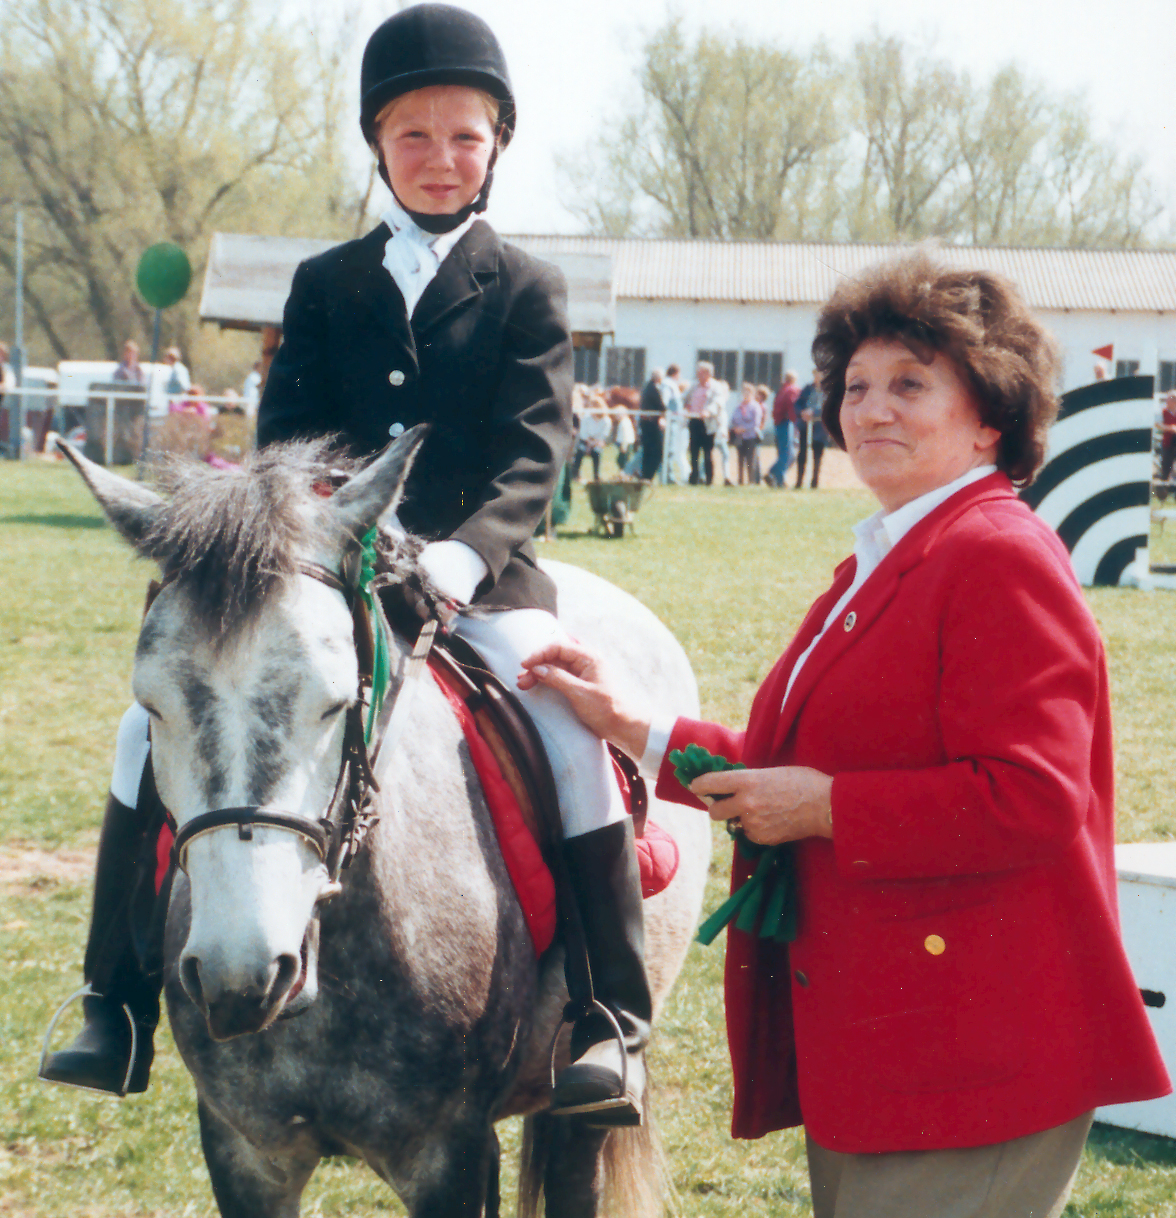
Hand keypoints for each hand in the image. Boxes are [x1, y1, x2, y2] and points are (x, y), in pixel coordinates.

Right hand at [518, 640, 650, 759]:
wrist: (624, 727)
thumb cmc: (607, 709)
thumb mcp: (579, 693)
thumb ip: (557, 678)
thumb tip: (537, 668)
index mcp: (589, 657)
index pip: (558, 646)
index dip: (539, 654)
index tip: (525, 665)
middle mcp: (586, 661)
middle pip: (555, 656)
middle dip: (537, 665)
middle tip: (522, 679)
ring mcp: (583, 673)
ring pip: (556, 666)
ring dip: (539, 673)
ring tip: (523, 684)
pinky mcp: (581, 684)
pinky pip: (560, 676)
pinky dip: (547, 680)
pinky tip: (536, 685)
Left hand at [691, 767, 832, 844]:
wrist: (826, 806)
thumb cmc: (803, 782)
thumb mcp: (771, 772)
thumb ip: (748, 780)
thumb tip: (731, 784)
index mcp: (746, 781)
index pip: (710, 783)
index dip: (698, 785)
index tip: (695, 786)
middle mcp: (745, 803)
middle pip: (714, 811)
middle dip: (717, 808)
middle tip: (726, 804)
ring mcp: (753, 823)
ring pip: (732, 824)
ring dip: (738, 819)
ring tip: (758, 811)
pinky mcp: (762, 838)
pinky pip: (749, 834)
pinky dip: (754, 830)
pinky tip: (770, 821)